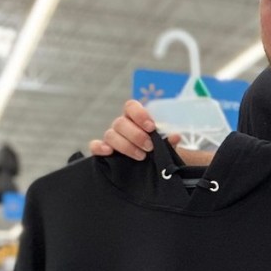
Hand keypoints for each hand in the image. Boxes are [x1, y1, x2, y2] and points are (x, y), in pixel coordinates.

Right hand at [89, 100, 214, 165]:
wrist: (152, 164)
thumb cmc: (157, 149)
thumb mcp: (165, 144)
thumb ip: (169, 139)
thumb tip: (176, 136)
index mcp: (135, 117)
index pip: (131, 106)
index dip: (140, 115)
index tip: (151, 127)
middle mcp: (121, 125)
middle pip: (120, 123)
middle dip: (136, 135)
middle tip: (150, 146)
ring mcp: (111, 137)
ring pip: (110, 135)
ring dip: (126, 146)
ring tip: (141, 156)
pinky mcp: (103, 150)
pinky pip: (94, 146)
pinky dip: (99, 148)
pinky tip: (109, 152)